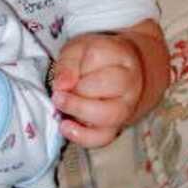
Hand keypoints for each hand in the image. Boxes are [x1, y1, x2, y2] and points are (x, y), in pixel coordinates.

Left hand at [51, 31, 144, 147]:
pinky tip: (66, 126)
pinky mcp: (116, 127)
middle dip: (78, 90)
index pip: (98, 57)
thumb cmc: (94, 60)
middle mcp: (129, 82)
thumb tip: (62, 85)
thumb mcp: (77, 50)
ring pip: (109, 115)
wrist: (118, 76)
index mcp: (121, 55)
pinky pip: (103, 137)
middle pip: (111, 86)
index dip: (74, 68)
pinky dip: (82, 136)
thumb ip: (68, 63)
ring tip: (60, 105)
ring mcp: (125, 107)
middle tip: (59, 93)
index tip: (62, 75)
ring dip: (79, 111)